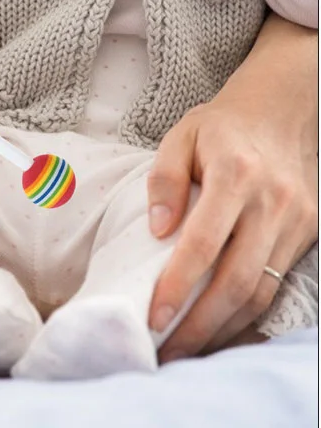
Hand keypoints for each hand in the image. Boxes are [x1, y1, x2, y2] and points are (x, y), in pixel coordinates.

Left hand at [147, 16, 318, 359]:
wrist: (283, 108)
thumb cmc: (222, 124)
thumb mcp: (181, 135)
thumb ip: (164, 179)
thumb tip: (157, 229)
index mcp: (235, 174)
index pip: (204, 243)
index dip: (177, 284)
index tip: (152, 313)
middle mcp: (272, 203)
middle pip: (237, 280)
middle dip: (201, 324)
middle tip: (166, 349)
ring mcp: (296, 222)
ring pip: (261, 291)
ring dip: (225, 327)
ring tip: (188, 347)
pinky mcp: (309, 235)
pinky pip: (277, 284)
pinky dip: (248, 313)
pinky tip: (221, 326)